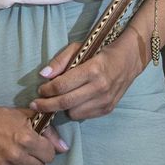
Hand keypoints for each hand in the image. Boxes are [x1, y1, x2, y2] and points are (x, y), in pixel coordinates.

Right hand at [0, 103, 66, 164]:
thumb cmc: (1, 117)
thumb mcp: (27, 117)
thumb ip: (49, 132)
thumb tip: (64, 148)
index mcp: (26, 139)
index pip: (49, 155)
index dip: (46, 150)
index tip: (39, 147)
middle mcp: (15, 154)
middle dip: (37, 161)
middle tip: (28, 154)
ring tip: (21, 164)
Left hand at [32, 32, 146, 120]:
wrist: (129, 60)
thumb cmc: (101, 50)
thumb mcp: (79, 47)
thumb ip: (60, 61)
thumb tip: (43, 75)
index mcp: (92, 70)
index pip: (62, 86)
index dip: (46, 90)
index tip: (39, 90)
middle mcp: (100, 87)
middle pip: (65, 102)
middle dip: (47, 105)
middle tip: (35, 104)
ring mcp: (105, 100)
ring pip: (73, 112)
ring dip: (62, 107)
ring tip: (58, 99)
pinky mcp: (108, 109)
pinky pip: (84, 116)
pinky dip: (75, 110)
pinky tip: (73, 101)